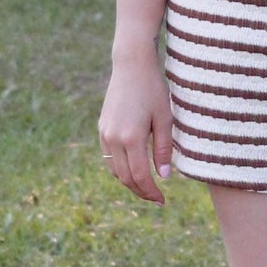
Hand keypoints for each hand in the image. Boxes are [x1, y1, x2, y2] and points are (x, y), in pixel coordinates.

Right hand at [100, 43, 173, 204]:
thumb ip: (164, 149)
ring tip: (146, 187)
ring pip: (115, 170)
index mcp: (132, 138)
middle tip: (156, 199)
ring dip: (130, 182)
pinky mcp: (102, 129)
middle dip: (141, 191)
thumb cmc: (153, 90)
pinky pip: (108, 157)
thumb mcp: (165, 119)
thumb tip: (164, 176)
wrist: (131, 66)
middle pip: (126, 177)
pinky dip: (120, 169)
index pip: (141, 176)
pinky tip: (134, 169)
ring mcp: (105, 134)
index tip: (162, 201)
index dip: (151, 192)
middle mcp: (114, 138)